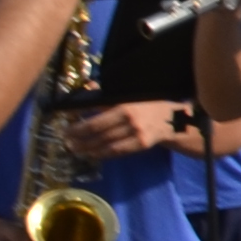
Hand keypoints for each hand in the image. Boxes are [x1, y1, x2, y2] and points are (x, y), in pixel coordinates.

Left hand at [65, 101, 184, 164]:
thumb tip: (89, 87)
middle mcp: (130, 121)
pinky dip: (104, 154)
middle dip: (81, 139)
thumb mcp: (130, 96)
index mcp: (124, 106)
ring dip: (89, 149)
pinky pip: (119, 151)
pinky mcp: (142, 145)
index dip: (79, 126)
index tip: (66, 128)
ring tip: (76, 150)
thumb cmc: (148, 104)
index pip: (96, 119)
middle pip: (99, 133)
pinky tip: (94, 154)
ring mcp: (137, 134)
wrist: (174, 118)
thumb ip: (108, 95)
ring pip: (107, 145)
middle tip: (67, 142)